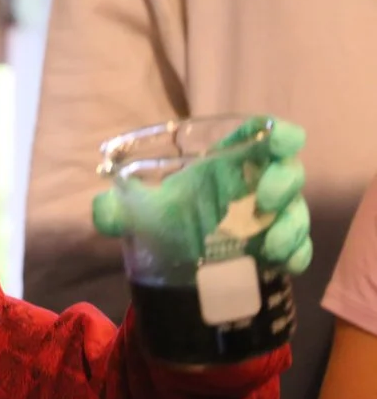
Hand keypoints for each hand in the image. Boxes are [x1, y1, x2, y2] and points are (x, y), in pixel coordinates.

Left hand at [93, 118, 312, 273]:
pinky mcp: (274, 250)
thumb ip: (117, 210)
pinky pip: (298, 249)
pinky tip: (284, 264)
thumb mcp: (137, 214)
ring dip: (291, 226)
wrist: (171, 263)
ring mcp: (268, 219)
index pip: (260, 136)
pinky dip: (297, 255)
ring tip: (271, 246)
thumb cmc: (163, 223)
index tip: (280, 140)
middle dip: (285, 182)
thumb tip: (100, 210)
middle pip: (287, 172)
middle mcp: (253, 186)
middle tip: (264, 200)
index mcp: (224, 165)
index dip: (278, 134)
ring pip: (296, 212)